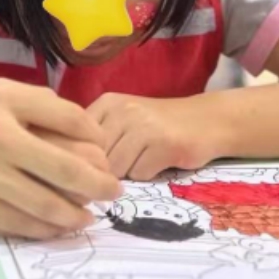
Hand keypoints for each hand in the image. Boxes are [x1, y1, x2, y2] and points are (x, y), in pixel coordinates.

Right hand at [0, 79, 120, 238]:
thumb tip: (86, 133)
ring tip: (87, 217)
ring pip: (46, 205)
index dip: (96, 139)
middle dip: (99, 186)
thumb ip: (38, 105)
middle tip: (114, 194)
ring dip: (76, 215)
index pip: (70, 120)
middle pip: (67, 170)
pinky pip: (18, 225)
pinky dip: (44, 229)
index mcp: (5, 103)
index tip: (105, 153)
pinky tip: (57, 228)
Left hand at [86, 91, 222, 179]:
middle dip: (108, 170)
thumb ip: (98, 136)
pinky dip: (149, 174)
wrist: (208, 120)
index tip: (101, 162)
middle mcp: (123, 111)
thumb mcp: (124, 120)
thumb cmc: (160, 125)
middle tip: (127, 165)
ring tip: (144, 161)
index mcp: (107, 103)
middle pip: (97, 159)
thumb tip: (71, 166)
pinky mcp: (165, 144)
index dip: (86, 159)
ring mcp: (145, 126)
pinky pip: (141, 174)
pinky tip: (160, 162)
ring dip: (129, 173)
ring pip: (117, 169)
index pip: (77, 141)